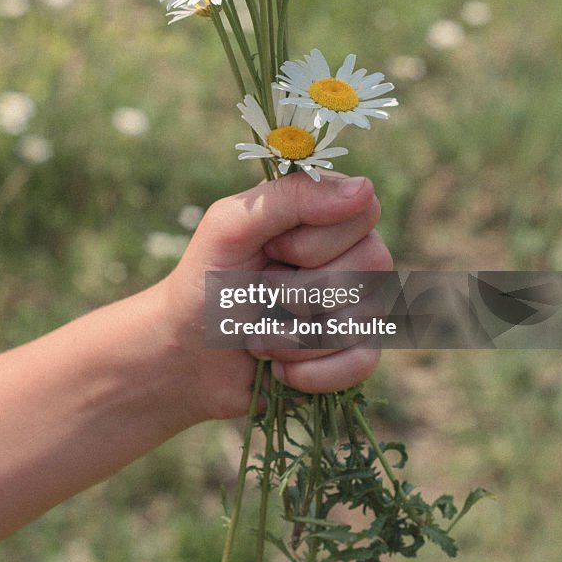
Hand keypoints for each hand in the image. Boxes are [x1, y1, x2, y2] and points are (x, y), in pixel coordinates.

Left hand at [162, 172, 392, 421]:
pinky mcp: (356, 353)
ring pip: (365, 316)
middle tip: (261, 292)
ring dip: (296, 337)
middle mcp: (351, 253)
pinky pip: (364, 362)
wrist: (187, 360)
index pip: (364, 211)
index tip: (273, 250)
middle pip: (374, 262)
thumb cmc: (206, 285)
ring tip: (259, 336)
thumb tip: (364, 188)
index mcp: (323, 213)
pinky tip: (280, 370)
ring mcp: (359, 304)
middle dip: (301, 291)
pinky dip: (312, 373)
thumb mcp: (231, 228)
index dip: (316, 240)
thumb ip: (290, 197)